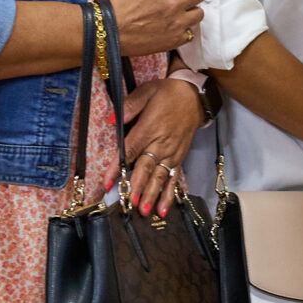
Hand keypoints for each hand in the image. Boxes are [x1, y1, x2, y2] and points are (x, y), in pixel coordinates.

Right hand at [105, 0, 205, 56]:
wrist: (108, 30)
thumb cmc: (116, 2)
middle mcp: (174, 2)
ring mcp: (176, 22)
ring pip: (199, 14)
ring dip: (190, 10)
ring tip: (179, 12)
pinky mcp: (174, 39)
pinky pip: (190, 33)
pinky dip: (184, 29)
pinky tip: (173, 27)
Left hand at [118, 78, 205, 214]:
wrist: (194, 96)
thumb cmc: (167, 93)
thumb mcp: (146, 92)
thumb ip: (129, 106)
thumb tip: (111, 119)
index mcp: (149, 127)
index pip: (130, 150)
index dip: (118, 167)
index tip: (108, 182)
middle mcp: (161, 143)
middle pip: (146, 168)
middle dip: (138, 187)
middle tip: (130, 204)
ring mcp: (172, 152)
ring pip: (160, 176)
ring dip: (152, 194)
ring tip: (144, 211)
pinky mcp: (179, 157)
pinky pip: (173, 178)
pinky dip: (169, 194)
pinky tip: (163, 209)